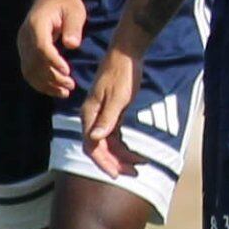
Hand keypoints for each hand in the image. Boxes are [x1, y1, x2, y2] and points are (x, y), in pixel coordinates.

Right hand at [15, 0, 93, 99]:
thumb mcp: (75, 11)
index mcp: (36, 24)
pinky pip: (28, 72)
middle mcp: (24, 36)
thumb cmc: (66, 4)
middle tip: (71, 85)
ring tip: (65, 92)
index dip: (53, 61)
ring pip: (29, 70)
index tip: (67, 71)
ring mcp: (22, 46)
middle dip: (52, 77)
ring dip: (46, 84)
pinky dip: (40, 84)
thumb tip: (72, 45)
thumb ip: (73, 27)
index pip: (41, 47)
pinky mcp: (24, 53)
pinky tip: (55, 90)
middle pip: (34, 62)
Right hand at [77, 46, 147, 176]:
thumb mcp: (118, 97)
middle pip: (99, 148)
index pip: (92, 146)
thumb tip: (95, 139)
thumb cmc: (123, 73)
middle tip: (133, 173)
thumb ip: (107, 119)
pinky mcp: (111, 113)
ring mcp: (101, 116)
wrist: (127, 53)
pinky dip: (124, 146)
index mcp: (90, 114)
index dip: (103, 163)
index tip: (117, 175)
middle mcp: (92, 117)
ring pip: (108, 144)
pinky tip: (136, 154)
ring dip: (121, 157)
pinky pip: (114, 136)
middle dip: (114, 163)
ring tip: (138, 166)